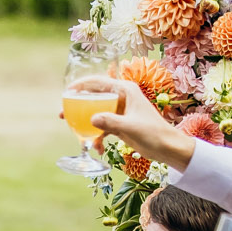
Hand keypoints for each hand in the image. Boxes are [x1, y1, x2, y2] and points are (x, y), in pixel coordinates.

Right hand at [72, 75, 191, 167]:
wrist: (168, 148)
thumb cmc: (153, 133)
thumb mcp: (129, 127)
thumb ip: (110, 122)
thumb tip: (90, 119)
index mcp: (126, 91)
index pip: (99, 82)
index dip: (81, 85)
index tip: (67, 92)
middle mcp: (122, 97)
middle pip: (94, 97)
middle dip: (78, 107)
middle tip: (63, 115)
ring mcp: (121, 111)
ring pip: (97, 112)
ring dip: (86, 124)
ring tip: (76, 135)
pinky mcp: (121, 124)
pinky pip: (103, 126)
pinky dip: (98, 136)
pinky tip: (97, 148)